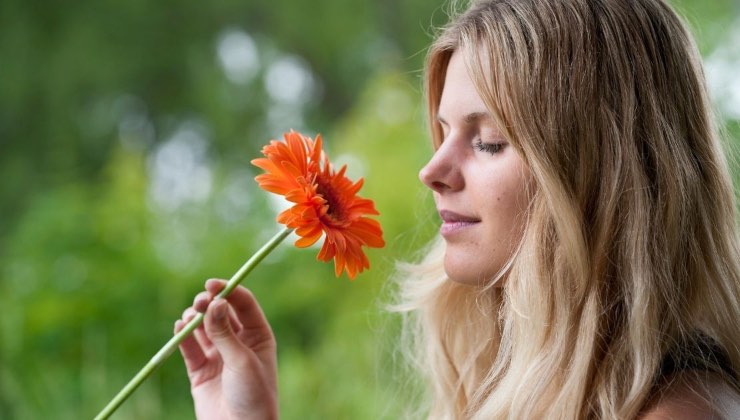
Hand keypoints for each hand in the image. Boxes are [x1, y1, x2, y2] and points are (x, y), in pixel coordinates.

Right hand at [175, 279, 277, 419]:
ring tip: (189, 318)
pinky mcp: (200, 371)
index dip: (228, 290)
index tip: (211, 285)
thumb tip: (214, 302)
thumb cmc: (253, 395)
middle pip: (220, 312)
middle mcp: (238, 342)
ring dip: (194, 318)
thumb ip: (225, 332)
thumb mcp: (241, 361)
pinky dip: (183, 336)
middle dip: (208, 303)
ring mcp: (218, 356)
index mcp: (258, 335)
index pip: (243, 304)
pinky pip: (189, 348)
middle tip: (199, 303)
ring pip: (202, 327)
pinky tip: (179, 327)